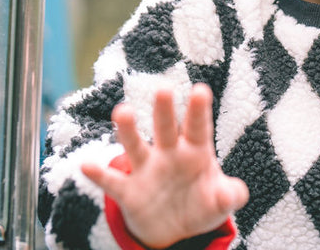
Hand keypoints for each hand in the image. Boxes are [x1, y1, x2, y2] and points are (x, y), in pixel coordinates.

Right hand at [81, 84, 248, 248]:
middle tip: (163, 89)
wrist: (175, 230)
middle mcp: (169, 154)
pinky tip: (86, 165)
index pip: (198, 128)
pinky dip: (99, 175)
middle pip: (166, 129)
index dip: (199, 111)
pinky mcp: (129, 191)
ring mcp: (146, 170)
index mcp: (195, 151)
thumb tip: (232, 195)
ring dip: (128, 130)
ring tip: (122, 111)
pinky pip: (112, 181)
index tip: (201, 90)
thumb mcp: (220, 202)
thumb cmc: (202, 204)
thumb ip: (230, 196)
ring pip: (135, 146)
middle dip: (164, 110)